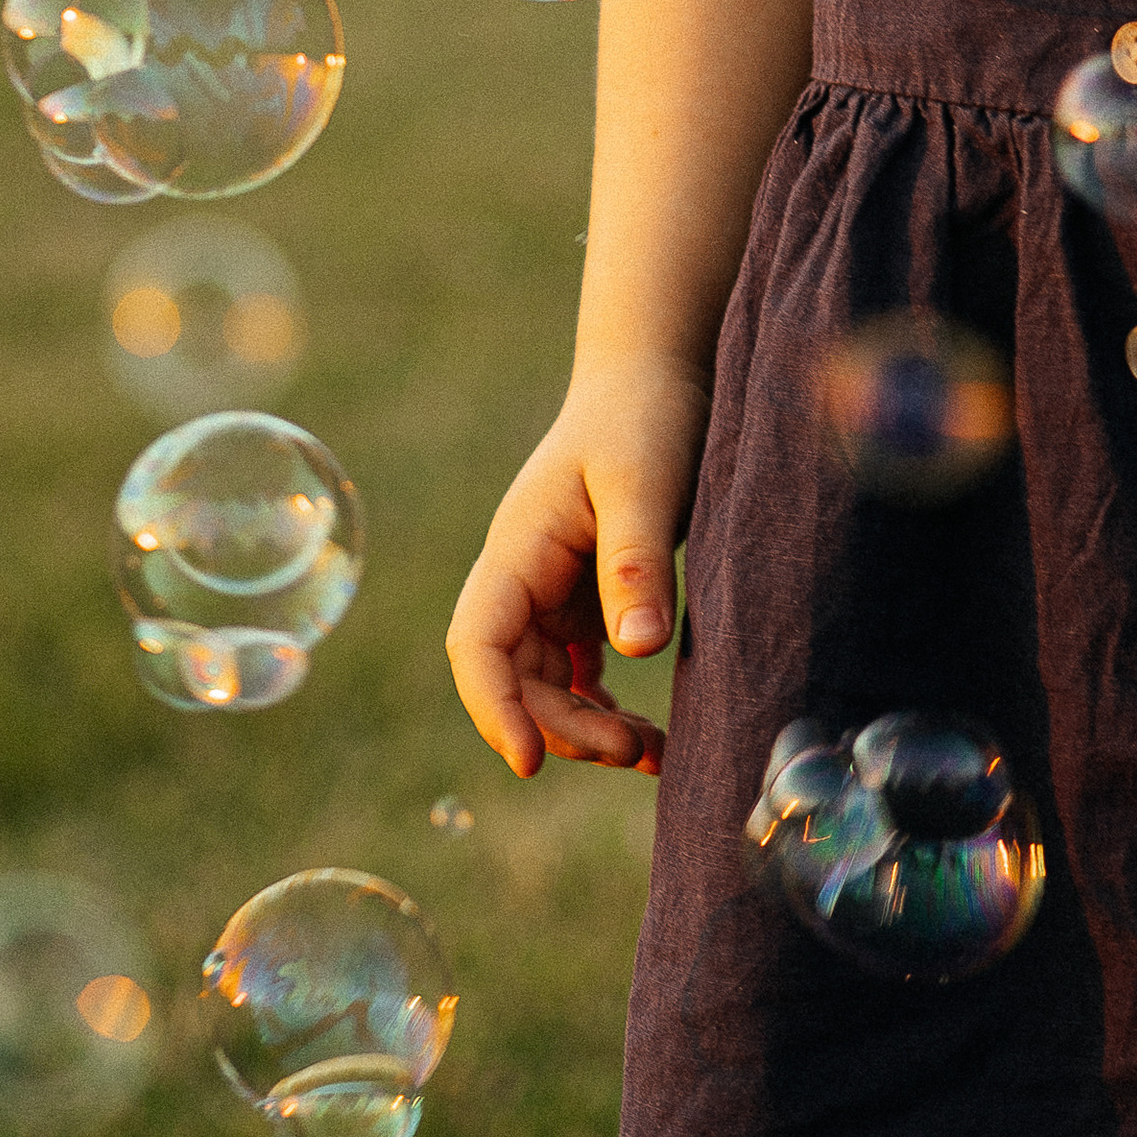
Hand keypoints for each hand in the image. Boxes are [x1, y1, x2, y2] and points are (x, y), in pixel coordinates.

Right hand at [445, 357, 710, 777]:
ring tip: (651, 754)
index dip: (495, 707)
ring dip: (587, 726)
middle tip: (632, 751)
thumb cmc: (645, 417)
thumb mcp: (644, 483)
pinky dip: (606, 707)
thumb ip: (637, 563)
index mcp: (519, 549)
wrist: (658, 375)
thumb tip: (636, 650)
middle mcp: (525, 578)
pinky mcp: (588, 597)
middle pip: (517, 679)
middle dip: (564, 726)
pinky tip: (646, 735)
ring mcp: (553, 591)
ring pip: (549, 685)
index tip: (530, 761)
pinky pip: (582, 672)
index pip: (478, 644)